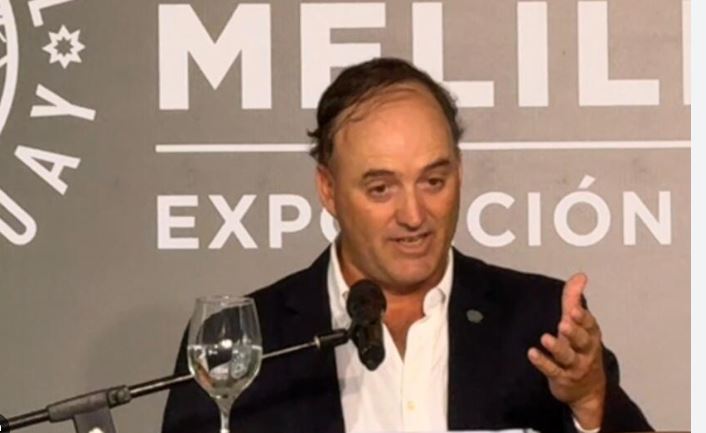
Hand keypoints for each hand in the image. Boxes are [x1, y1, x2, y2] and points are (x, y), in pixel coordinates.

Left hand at [527, 273, 606, 428]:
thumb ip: (574, 299)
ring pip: (568, 357)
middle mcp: (586, 351)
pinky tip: (532, 353)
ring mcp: (575, 366)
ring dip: (557, 347)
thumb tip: (580, 276)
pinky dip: (543, 363)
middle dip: (574, 332)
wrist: (588, 390)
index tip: (574, 309)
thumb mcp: (578, 324)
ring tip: (545, 338)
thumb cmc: (581, 349)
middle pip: (582, 341)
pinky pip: (553, 371)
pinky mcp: (563, 379)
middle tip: (564, 323)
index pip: (590, 325)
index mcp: (591, 335)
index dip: (583, 318)